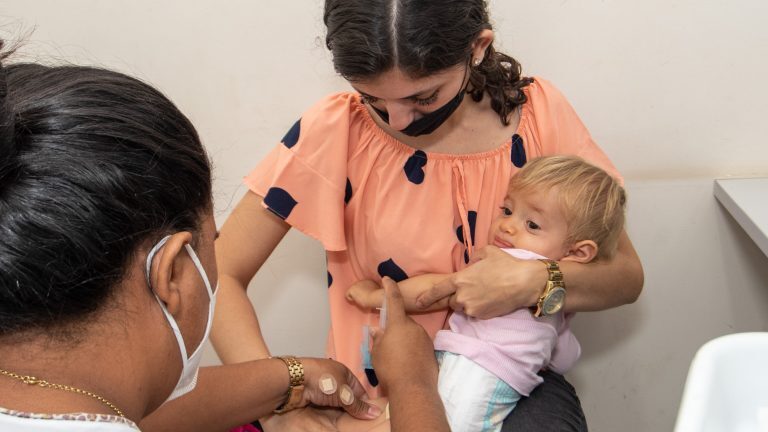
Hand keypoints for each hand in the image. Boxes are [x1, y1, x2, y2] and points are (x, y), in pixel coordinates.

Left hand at [261, 357, 380, 430]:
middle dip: (352, 409)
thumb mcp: (344, 393)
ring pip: (336, 404)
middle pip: (347, 398)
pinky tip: (332, 422)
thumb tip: (375, 413)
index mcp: (345, 373)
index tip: (369, 416)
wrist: (293, 380)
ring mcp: (322, 388)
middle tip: (358, 423)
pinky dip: (328, 414)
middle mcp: (334, 380)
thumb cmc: (321, 379)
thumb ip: (358, 405)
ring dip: (339, 413)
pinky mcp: (312, 397)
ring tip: (346, 425)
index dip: (364, 403)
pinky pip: (325, 407)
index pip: (360, 391)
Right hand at [371, 277, 438, 393]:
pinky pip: (419, 345)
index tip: (387, 279)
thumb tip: (378, 330)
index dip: (389, 287)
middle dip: (395, 328)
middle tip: (387, 343)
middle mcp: (414, 327)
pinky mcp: (431, 351)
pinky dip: (412, 350)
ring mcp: (425, 338)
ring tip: (396, 357)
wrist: (413, 389)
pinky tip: (406, 363)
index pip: (394, 300)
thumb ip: (377, 339)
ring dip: (404, 340)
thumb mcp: (376, 353)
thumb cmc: (390, 369)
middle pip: (403, 322)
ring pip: (411, 334)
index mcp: (398, 324)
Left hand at [416, 246, 545, 318]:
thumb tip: (470, 263)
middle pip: (451, 301)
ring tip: (484, 293)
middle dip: (457, 296)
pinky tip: (490, 299)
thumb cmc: (506, 264)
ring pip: (464, 307)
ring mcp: (472, 308)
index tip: (417, 302)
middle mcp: (462, 296)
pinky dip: (479, 308)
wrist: (525, 282)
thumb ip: (473, 258)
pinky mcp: (482, 316)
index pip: (437, 291)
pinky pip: (475, 313)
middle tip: (472, 289)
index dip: (426, 297)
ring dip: (468, 302)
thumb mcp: (487, 252)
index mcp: (460, 279)